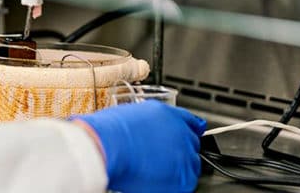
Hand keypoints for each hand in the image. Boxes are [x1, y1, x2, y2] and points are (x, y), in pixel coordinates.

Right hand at [73, 100, 205, 192]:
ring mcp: (185, 155)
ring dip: (177, 169)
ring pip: (190, 166)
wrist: (108, 146)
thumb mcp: (132, 115)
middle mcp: (182, 133)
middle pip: (191, 145)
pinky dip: (173, 184)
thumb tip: (151, 132)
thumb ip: (150, 122)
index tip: (188, 136)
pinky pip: (185, 183)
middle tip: (159, 158)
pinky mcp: (183, 178)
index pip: (191, 123)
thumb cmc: (111, 131)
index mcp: (169, 115)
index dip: (188, 131)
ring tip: (154, 170)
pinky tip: (156, 180)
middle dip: (179, 151)